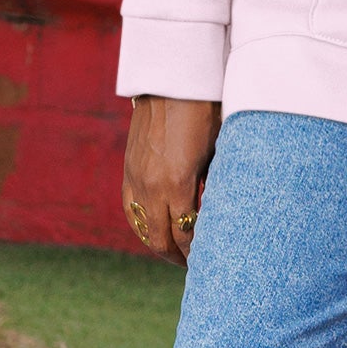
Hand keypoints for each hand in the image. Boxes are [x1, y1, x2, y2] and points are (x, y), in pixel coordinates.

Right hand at [122, 96, 220, 264]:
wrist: (172, 81)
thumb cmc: (206, 111)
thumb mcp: (217, 149)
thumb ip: (213, 183)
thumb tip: (218, 210)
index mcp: (177, 184)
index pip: (185, 234)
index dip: (195, 253)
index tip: (208, 262)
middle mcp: (151, 187)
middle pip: (161, 239)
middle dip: (177, 256)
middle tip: (194, 266)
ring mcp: (136, 179)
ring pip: (141, 228)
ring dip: (157, 243)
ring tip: (174, 253)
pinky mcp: (128, 170)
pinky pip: (129, 209)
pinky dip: (141, 225)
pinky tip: (153, 230)